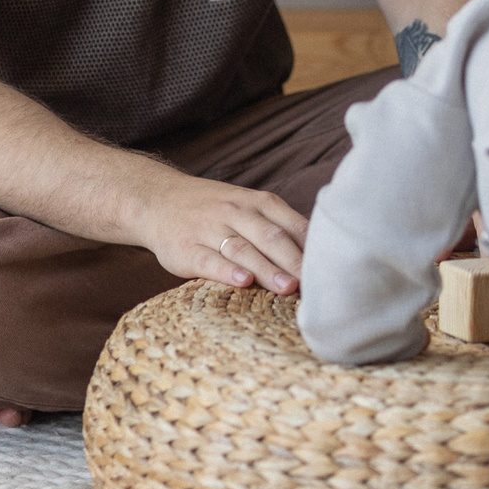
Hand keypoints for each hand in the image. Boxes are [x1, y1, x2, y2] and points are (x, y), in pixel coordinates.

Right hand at [139, 172, 311, 294]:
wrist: (156, 199)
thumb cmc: (213, 209)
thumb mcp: (247, 206)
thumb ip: (278, 226)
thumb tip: (320, 256)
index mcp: (257, 202)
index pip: (291, 224)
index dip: (312, 248)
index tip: (332, 270)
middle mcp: (235, 212)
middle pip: (271, 237)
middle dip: (295, 262)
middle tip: (315, 285)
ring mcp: (209, 229)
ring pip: (243, 249)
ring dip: (267, 270)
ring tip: (287, 288)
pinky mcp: (186, 249)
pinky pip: (209, 260)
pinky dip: (227, 272)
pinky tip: (243, 283)